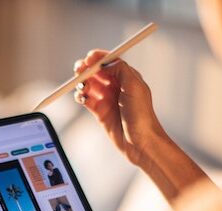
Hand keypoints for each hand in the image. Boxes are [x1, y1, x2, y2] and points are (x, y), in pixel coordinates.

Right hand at [74, 49, 214, 203]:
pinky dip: (80, 96)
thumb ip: (120, 69)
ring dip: (82, 83)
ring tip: (82, 87)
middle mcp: (116, 86)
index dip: (97, 58)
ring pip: (89, 84)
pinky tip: (82, 98)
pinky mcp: (99, 112)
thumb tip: (105, 62)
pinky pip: (86, 99)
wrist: (140, 142)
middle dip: (85, 69)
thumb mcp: (135, 86)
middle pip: (96, 71)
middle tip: (79, 70)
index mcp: (127, 77)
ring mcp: (107, 99)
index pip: (109, 61)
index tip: (88, 59)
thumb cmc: (142, 115)